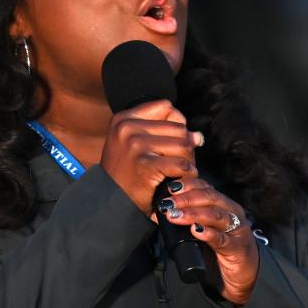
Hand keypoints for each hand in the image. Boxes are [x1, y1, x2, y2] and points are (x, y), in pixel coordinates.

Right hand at [98, 99, 204, 217]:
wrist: (110, 201)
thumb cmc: (126, 173)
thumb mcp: (134, 144)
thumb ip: (164, 132)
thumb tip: (197, 136)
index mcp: (124, 118)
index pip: (166, 107)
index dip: (176, 124)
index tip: (173, 140)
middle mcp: (128, 128)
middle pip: (178, 127)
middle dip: (186, 145)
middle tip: (182, 160)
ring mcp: (136, 145)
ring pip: (183, 144)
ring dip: (189, 160)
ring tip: (182, 171)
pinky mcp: (146, 165)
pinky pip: (181, 164)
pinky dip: (187, 173)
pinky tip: (181, 179)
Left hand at [158, 179, 258, 305]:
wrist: (244, 276)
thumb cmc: (221, 250)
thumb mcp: (207, 229)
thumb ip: (192, 219)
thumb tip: (168, 211)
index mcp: (224, 205)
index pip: (206, 188)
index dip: (188, 185)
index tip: (170, 188)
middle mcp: (232, 213)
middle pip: (210, 198)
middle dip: (186, 199)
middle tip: (169, 203)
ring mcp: (236, 230)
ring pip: (215, 215)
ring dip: (193, 213)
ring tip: (176, 215)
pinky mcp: (237, 248)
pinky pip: (222, 239)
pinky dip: (208, 233)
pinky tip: (196, 230)